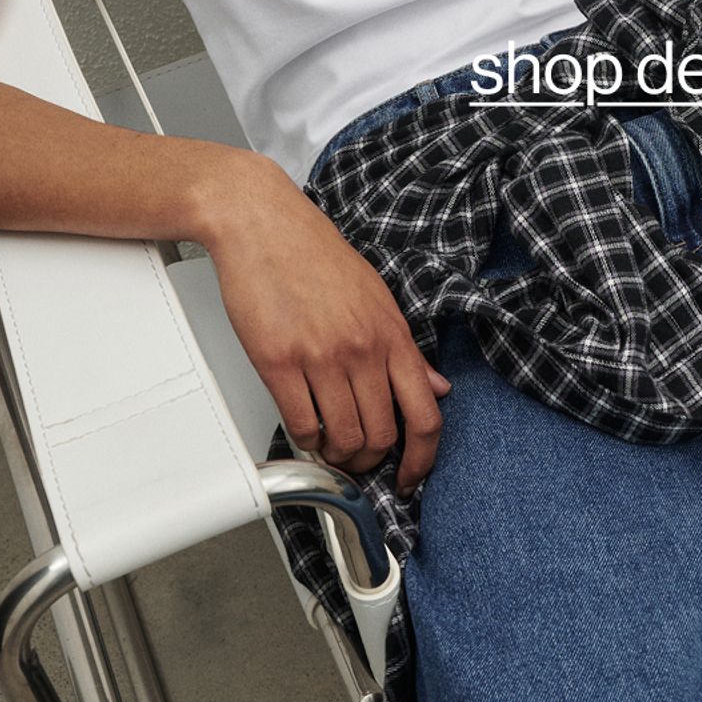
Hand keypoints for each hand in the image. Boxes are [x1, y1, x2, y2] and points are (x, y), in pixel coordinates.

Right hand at [203, 161, 449, 492]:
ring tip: (330, 450)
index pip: (426, 414)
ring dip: (338, 457)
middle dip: (372, 462)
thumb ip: (406, 348)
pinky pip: (302, 425)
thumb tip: (437, 385)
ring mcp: (322, 356)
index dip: (422, 459)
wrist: (264, 224)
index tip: (411, 477)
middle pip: (383, 436)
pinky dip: (306, 442)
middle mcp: (364, 348)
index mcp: (393, 333)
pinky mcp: (279, 362)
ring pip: (344, 438)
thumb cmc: (315, 256)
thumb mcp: (377, 297)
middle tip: (359, 461)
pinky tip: (305, 433)